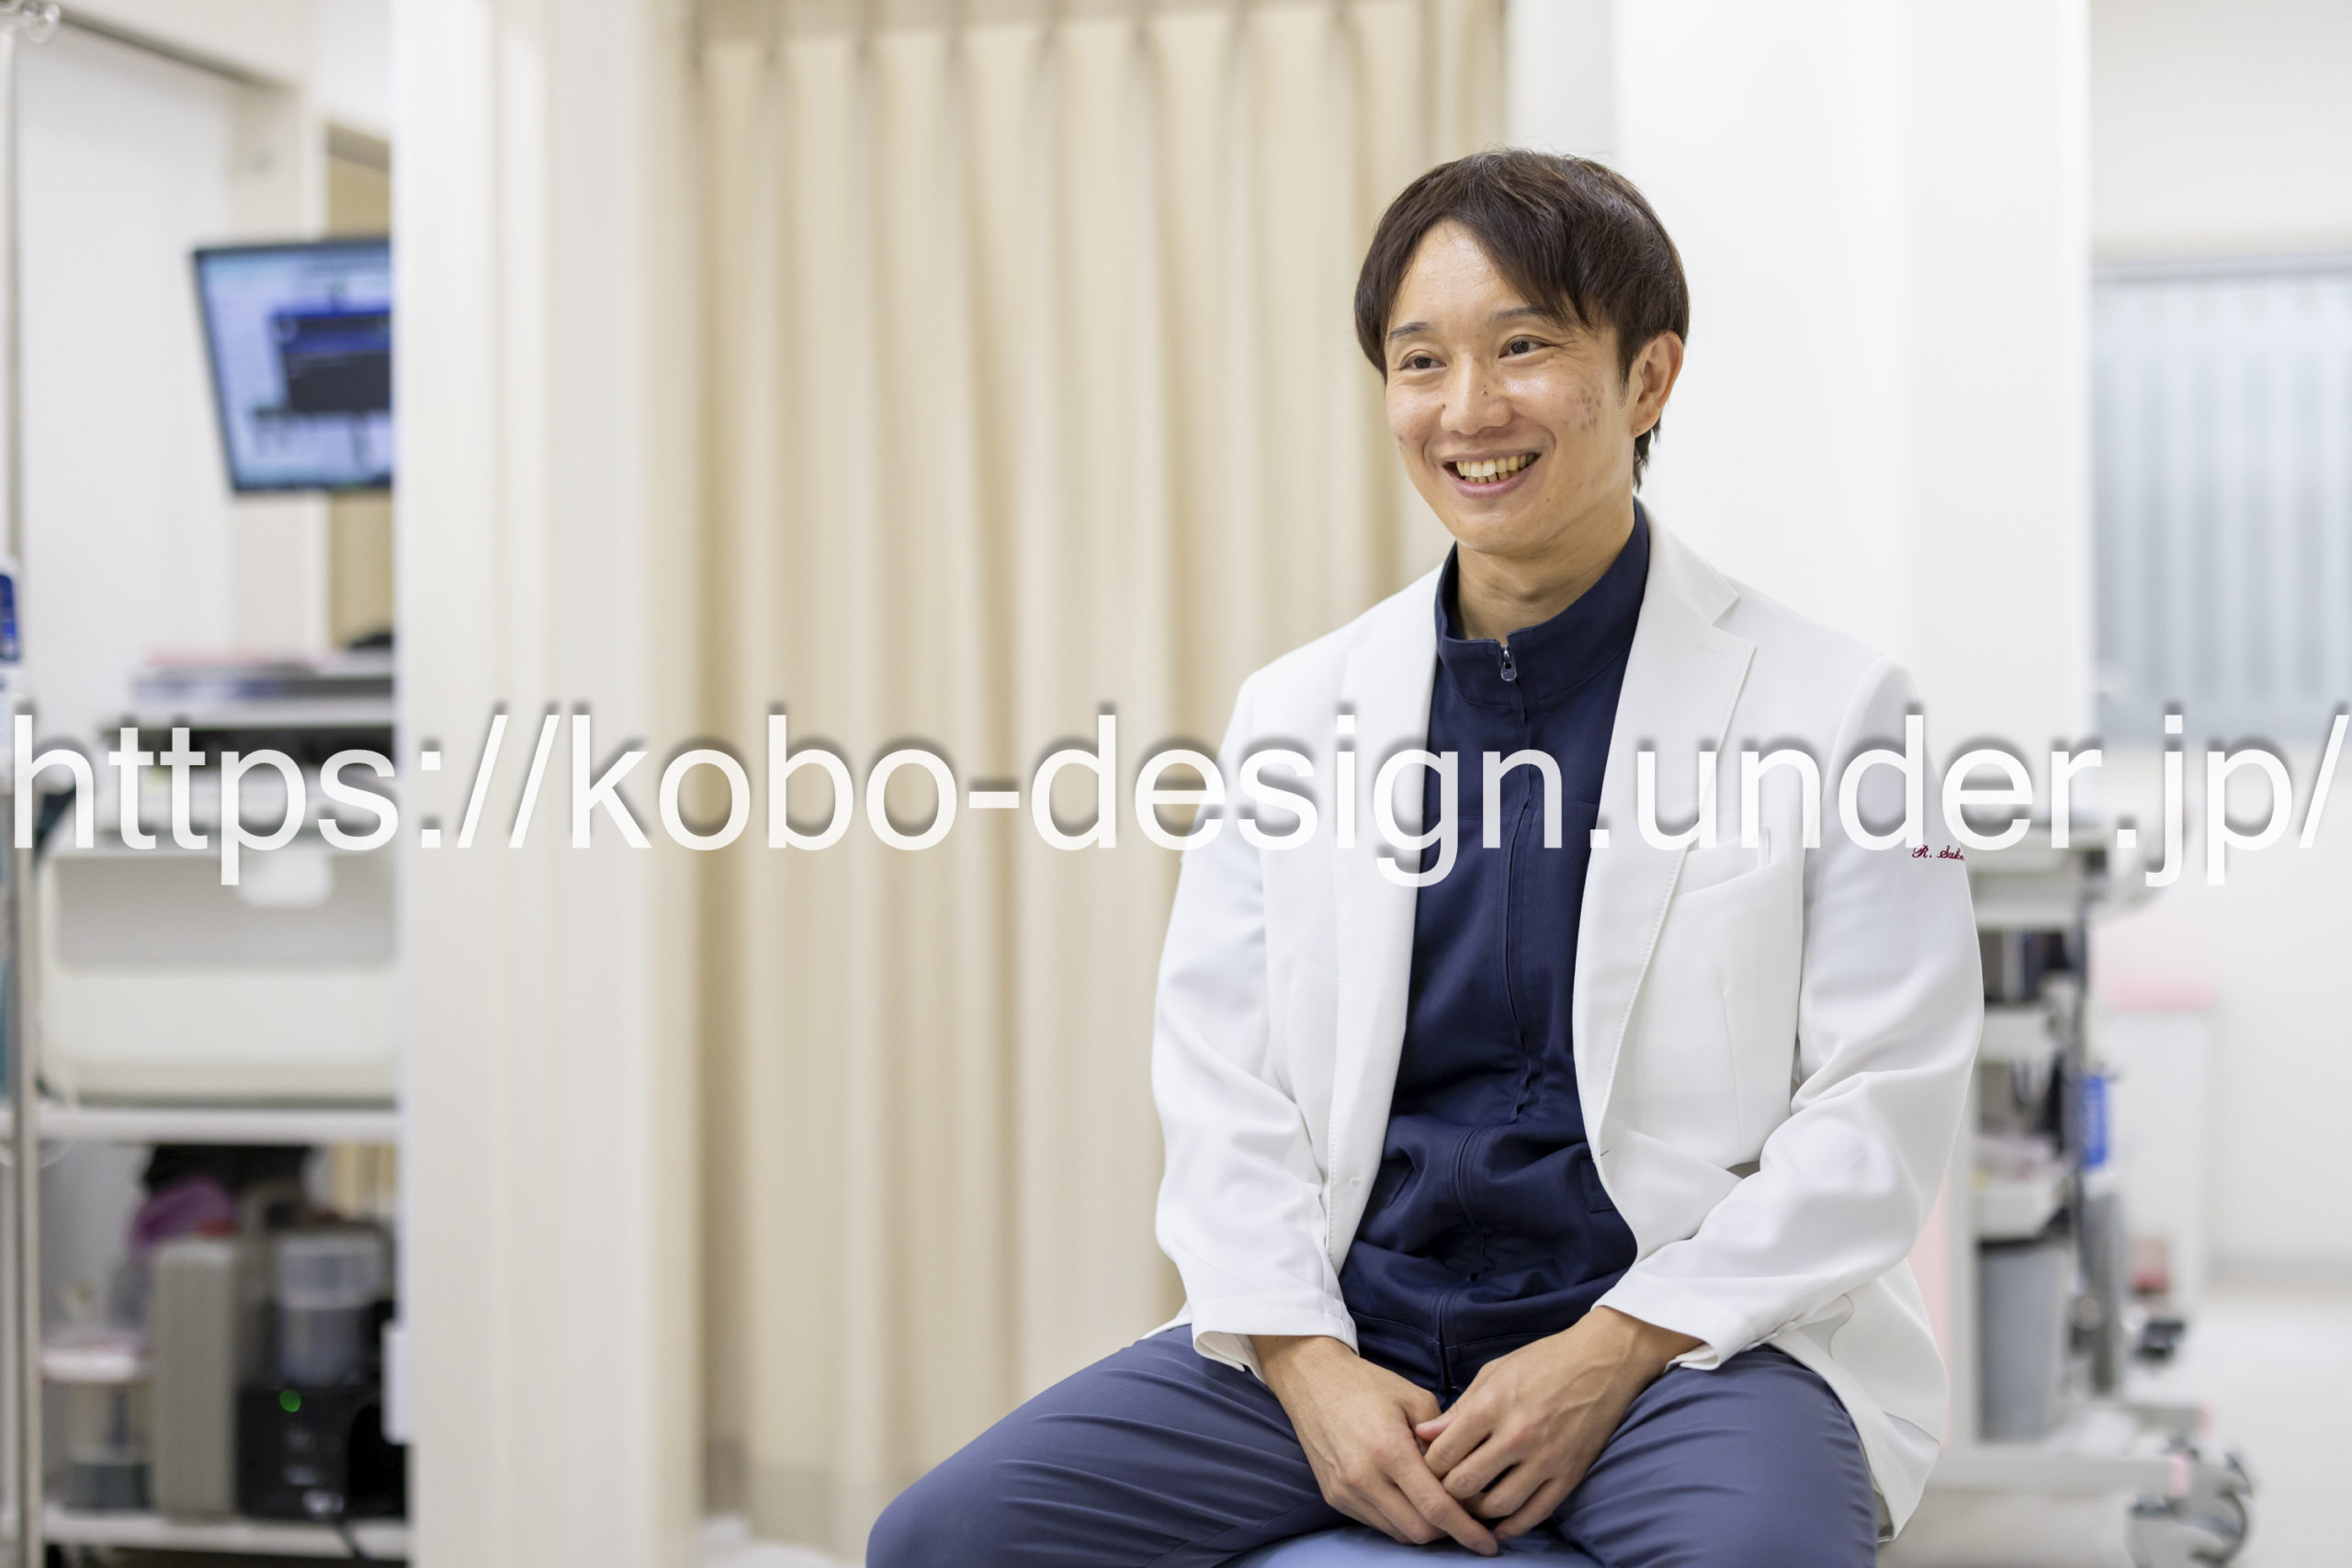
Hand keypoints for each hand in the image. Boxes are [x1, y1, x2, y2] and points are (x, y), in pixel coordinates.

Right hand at [1254, 1335, 1499, 1555]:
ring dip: (1425, 1527)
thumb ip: (1444, 1440)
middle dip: (1450, 1532)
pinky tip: (1410, 1498)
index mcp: (1389, 1450)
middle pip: (1419, 1531)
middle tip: (1469, 1519)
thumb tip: (1465, 1476)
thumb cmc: (1368, 1384)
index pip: (1435, 1507)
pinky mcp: (1335, 1497)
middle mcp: (1364, 1478)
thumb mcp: (1415, 1398)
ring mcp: (1346, 1491)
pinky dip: (1400, 1518)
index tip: (1488, 1542)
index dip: (1467, 1529)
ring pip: (1398, 1532)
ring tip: (1441, 1507)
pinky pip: (1377, 1522)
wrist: (1312, 1380)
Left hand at [1414, 1308, 1702, 1538]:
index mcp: (1492, 1405)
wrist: (1602, 1360)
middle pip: (1464, 1484)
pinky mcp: (1569, 1475)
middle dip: (1447, 1491)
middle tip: (1444, 1490)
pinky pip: (1535, 1514)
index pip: (1444, 1453)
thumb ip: (1459, 1408)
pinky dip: (1513, 1526)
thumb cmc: (1543, 1361)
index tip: (1428, 1467)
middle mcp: (1517, 1435)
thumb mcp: (1494, 1373)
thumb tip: (1424, 1434)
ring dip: (1477, 1512)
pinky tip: (1500, 1524)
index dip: (1428, 1466)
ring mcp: (1546, 1459)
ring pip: (1497, 1506)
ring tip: (1470, 1505)